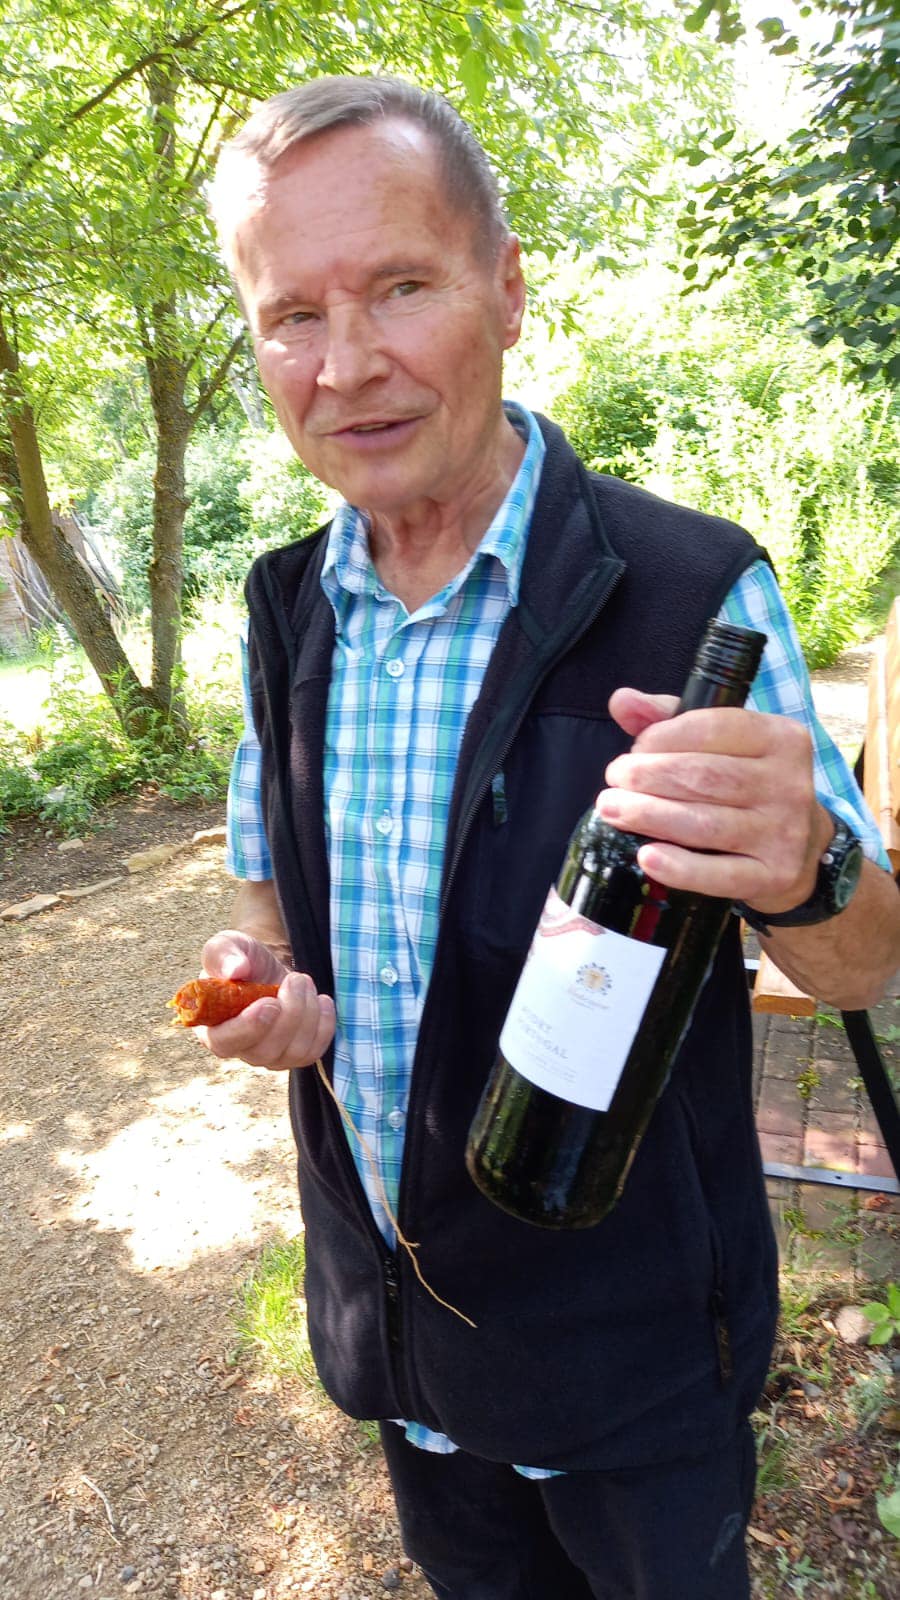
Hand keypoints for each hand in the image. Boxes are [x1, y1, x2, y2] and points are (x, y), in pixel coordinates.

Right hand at [196, 930, 335, 1071]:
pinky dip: (324, 1025)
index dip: (248, 1028)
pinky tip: (321, 1000)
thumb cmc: (242, 959)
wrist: (268, 968)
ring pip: (294, 1053)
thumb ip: (223, 954)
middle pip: (265, 1051)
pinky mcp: (295, 1055)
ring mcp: (269, 1056)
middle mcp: (239, 1050)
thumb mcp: (227, 946)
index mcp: (212, 1027)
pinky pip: (314, 1051)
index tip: (269, 1003)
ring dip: (308, 1014)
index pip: (224, 1043)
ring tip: (304, 982)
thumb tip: (235, 970)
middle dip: (289, 1013)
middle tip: (296, 978)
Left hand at [598, 688, 831, 912]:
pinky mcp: (774, 876)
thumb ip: (670, 718)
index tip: (634, 749)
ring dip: (648, 815)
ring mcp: (785, 833)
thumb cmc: (746, 783)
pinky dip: (678, 867)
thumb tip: (621, 700)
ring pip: (704, 823)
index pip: (713, 728)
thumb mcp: (721, 742)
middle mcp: (789, 784)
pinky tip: (646, 856)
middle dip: (647, 776)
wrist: (798, 846)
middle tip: (613, 781)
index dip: (663, 737)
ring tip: (612, 809)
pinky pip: (718, 874)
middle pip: (703, 777)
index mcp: (781, 738)